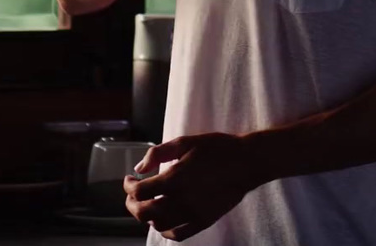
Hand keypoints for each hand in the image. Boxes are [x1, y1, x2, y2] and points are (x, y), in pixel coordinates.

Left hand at [123, 133, 269, 241]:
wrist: (247, 162)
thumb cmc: (217, 148)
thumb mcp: (185, 142)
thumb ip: (158, 153)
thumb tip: (139, 168)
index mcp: (174, 179)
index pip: (139, 192)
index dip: (128, 186)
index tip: (129, 179)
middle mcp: (181, 200)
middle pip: (143, 212)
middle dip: (131, 204)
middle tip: (132, 194)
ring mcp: (193, 213)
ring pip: (158, 224)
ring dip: (147, 216)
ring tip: (148, 204)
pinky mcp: (204, 221)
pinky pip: (177, 234)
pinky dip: (165, 229)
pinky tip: (164, 219)